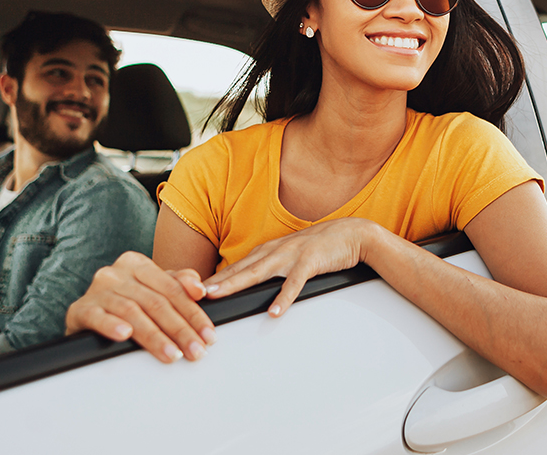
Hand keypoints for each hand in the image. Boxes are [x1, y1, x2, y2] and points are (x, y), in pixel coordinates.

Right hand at [65, 251, 216, 362]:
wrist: (86, 316)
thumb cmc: (125, 303)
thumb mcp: (153, 291)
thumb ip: (178, 285)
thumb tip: (200, 288)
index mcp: (137, 264)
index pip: (172, 290)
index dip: (194, 314)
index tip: (209, 336)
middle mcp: (116, 272)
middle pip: (156, 302)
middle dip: (180, 330)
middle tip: (196, 351)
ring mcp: (97, 289)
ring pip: (132, 311)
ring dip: (154, 336)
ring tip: (171, 354)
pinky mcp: (80, 309)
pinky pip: (97, 317)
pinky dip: (111, 325)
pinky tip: (124, 335)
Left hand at [204, 217, 375, 317]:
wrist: (352, 234)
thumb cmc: (322, 247)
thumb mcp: (291, 256)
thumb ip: (272, 269)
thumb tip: (252, 284)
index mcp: (270, 251)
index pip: (236, 266)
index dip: (215, 278)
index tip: (194, 290)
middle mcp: (276, 250)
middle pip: (241, 268)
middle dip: (216, 281)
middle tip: (194, 293)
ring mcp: (292, 255)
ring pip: (259, 271)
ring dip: (237, 282)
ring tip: (219, 295)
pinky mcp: (311, 262)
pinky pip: (295, 282)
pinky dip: (284, 297)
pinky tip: (274, 311)